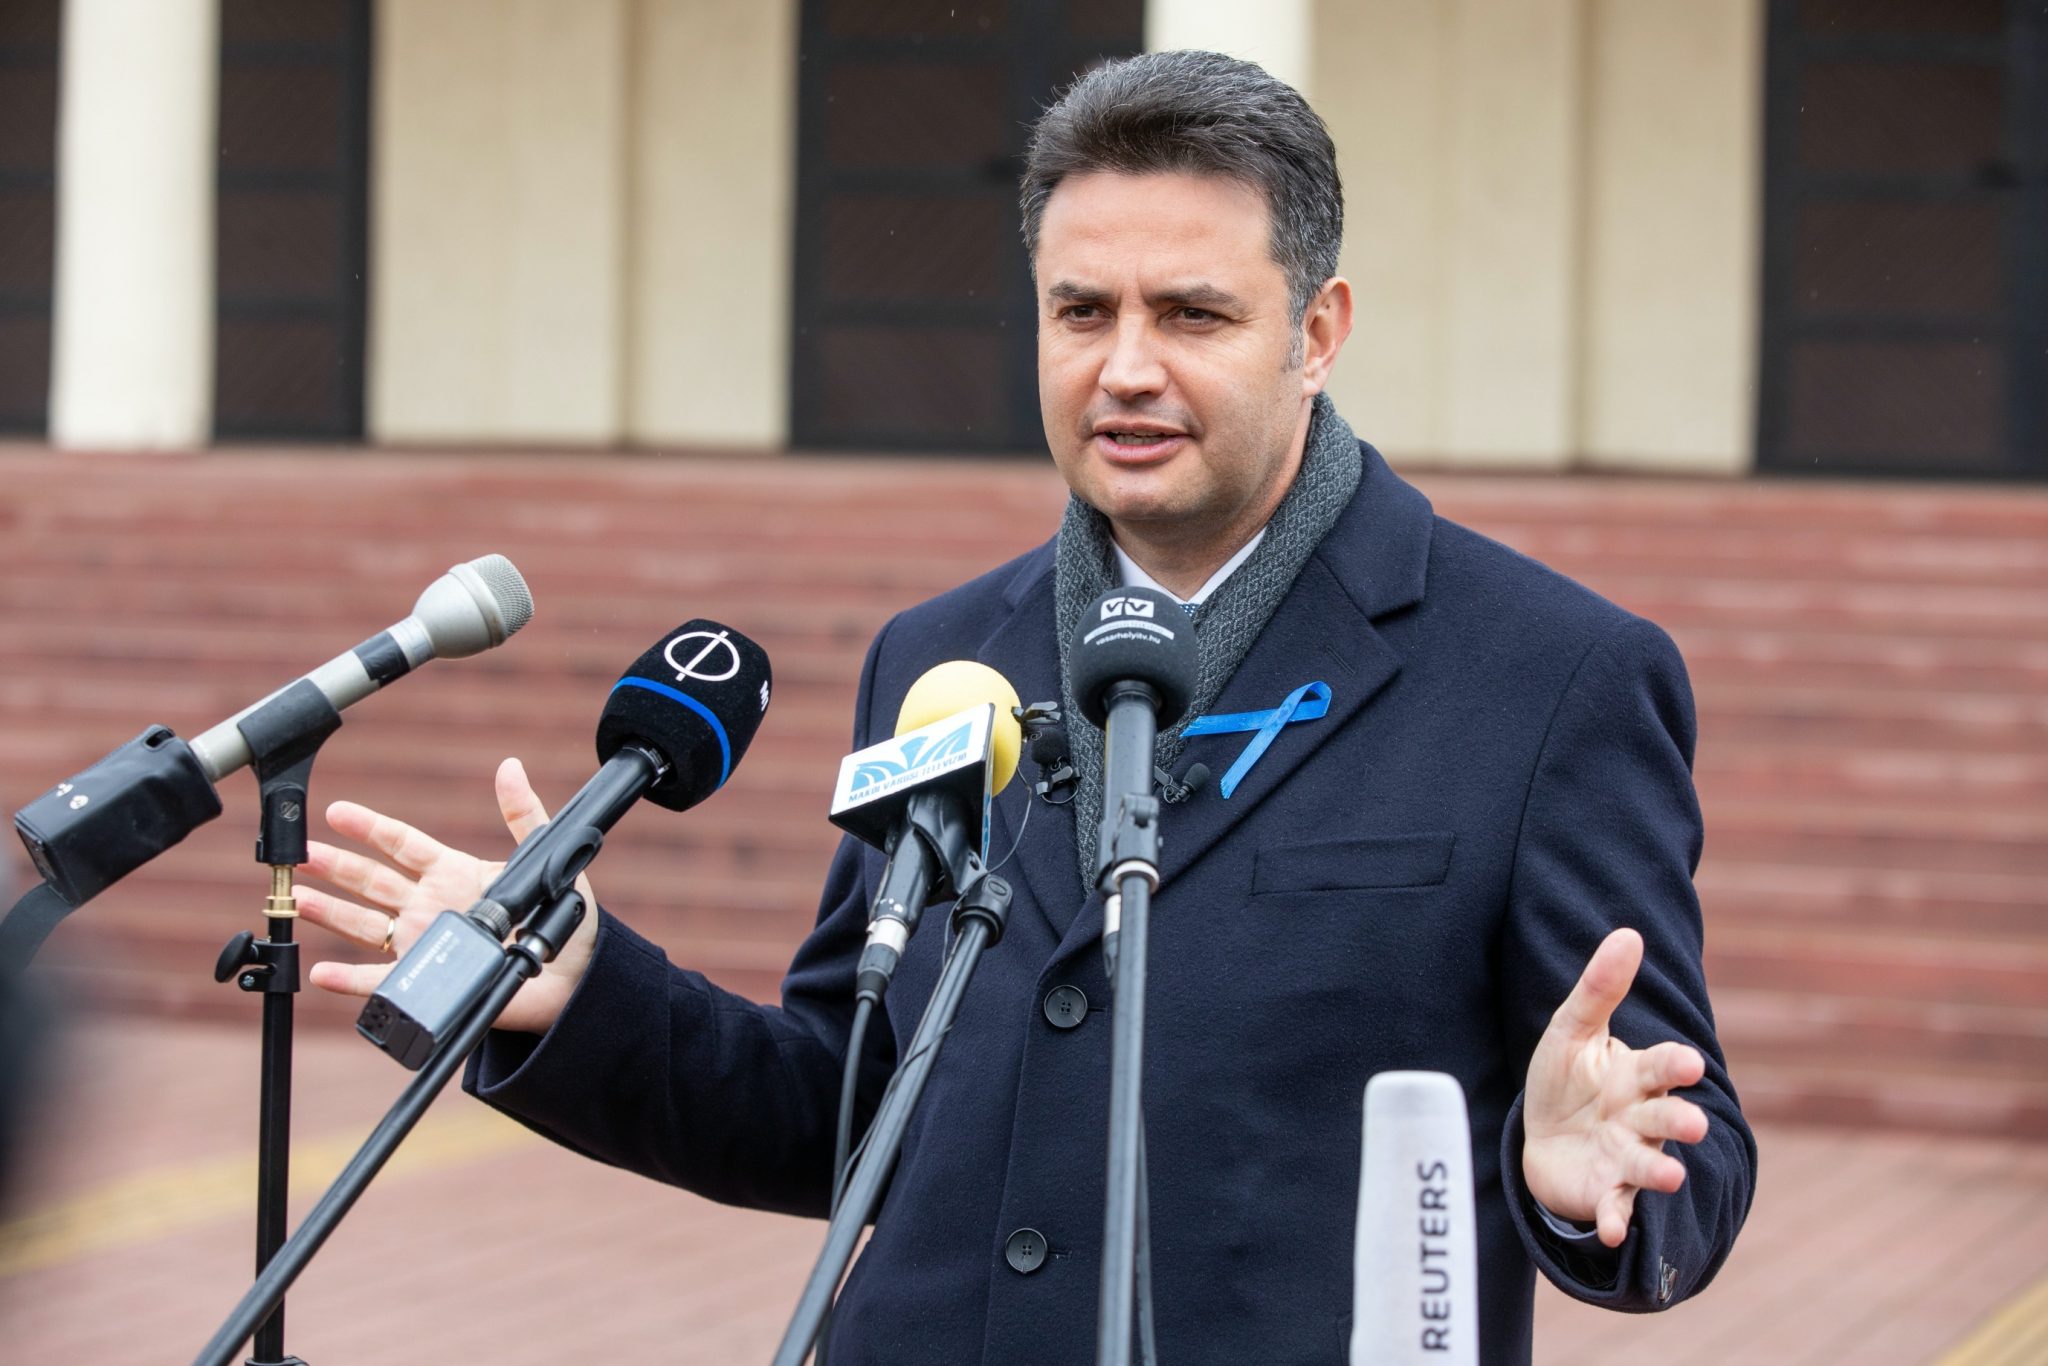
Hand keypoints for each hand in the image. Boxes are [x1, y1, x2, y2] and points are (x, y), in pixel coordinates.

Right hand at [295, 757, 597, 1034]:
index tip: (337, 813)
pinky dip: (349, 979)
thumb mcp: (543, 860)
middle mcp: (430, 906)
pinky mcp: (427, 979)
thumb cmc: (562, 918)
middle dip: (336, 866)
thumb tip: (510, 767)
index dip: (369, 827)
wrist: (573, 976)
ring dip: (330, 913)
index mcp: (453, 873)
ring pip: (365, 925)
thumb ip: (524, 815)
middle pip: (372, 881)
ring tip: (298, 898)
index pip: (402, 844)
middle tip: (303, 853)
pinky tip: (321, 971)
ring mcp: (424, 943)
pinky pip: (379, 981)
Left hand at [1520, 927, 1708, 1246]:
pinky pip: (1617, 1208)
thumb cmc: (1566, 1080)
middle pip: (1665, 1119)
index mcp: (1636, 1076)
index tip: (1689, 1064)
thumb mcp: (1571, 1030)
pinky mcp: (1607, 1192)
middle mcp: (1640, 1119)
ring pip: (1650, 1166)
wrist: (1541, 1138)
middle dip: (1679, 1122)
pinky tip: (1611, 1231)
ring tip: (1671, 1177)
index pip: (1661, 1068)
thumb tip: (1628, 933)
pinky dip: (1616, 1220)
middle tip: (1692, 1124)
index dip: (1674, 1066)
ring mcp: (1627, 1158)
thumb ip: (1599, 987)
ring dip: (1660, 1172)